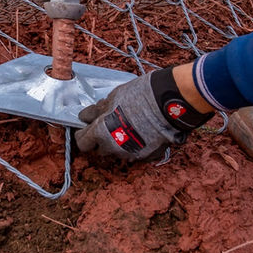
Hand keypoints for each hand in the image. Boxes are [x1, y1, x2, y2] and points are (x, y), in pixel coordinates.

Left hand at [76, 68, 213, 161]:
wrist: (170, 103)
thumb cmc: (140, 96)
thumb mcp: (114, 97)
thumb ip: (99, 110)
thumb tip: (88, 115)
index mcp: (101, 132)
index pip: (82, 143)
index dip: (84, 134)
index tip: (87, 128)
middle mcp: (113, 148)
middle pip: (100, 150)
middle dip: (102, 139)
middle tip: (109, 125)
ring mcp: (130, 154)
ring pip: (118, 152)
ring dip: (119, 143)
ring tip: (129, 127)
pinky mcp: (146, 156)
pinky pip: (135, 153)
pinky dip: (136, 145)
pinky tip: (142, 132)